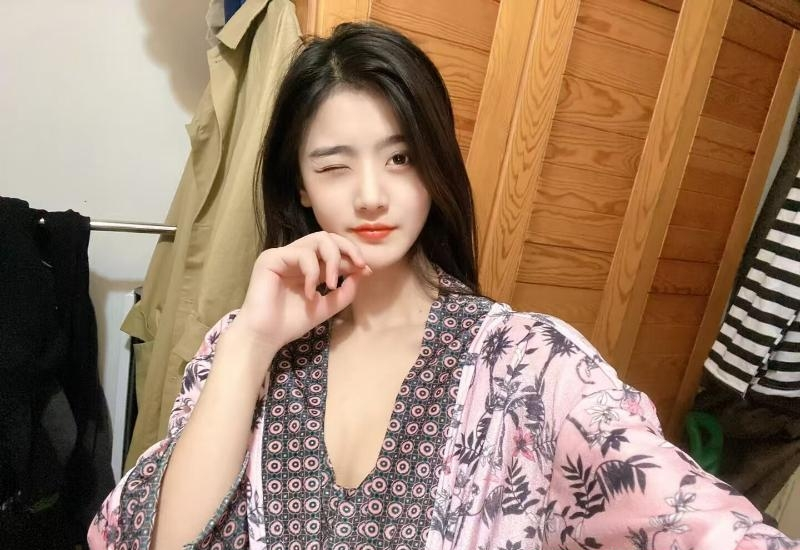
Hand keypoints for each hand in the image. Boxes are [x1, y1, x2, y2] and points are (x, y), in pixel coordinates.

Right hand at [232, 231, 370, 351]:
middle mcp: (295, 257)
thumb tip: (361, 272)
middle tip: (359, 265)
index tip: (366, 271)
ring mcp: (283, 255)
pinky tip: (310, 293)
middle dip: (348, 249)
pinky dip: (313, 273)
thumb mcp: (326, 307)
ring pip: (318, 239)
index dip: (352, 257)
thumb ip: (344, 292)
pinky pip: (302, 254)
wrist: (265, 337)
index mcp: (307, 266)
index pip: (333, 250)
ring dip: (333, 260)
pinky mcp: (271, 258)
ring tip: (333, 285)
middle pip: (327, 237)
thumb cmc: (291, 323)